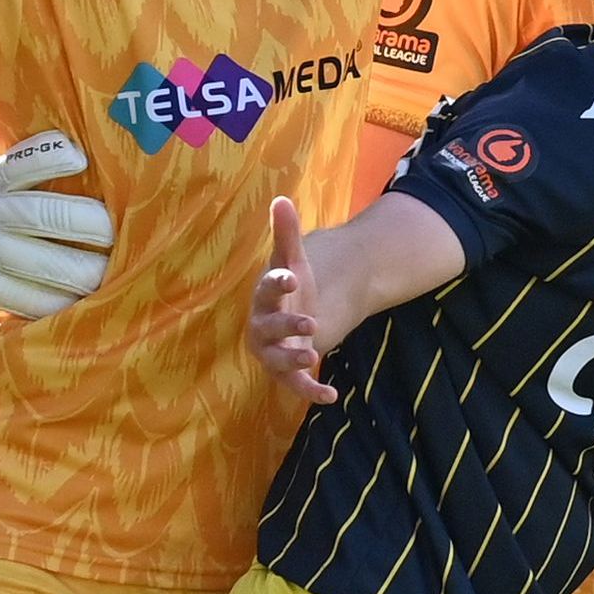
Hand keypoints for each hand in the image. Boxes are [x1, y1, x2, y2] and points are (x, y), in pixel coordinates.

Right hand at [0, 129, 111, 319]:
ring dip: (88, 269)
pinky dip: (63, 302)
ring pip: (48, 264)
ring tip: (115, 268)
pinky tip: (89, 299)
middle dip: (90, 222)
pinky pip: (31, 300)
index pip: (22, 164)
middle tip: (116, 228)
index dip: (52, 157)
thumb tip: (36, 114)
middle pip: (48, 217)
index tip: (80, 156)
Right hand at [249, 195, 335, 404]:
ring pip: (276, 360)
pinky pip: (295, 386)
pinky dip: (310, 391)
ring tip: (312, 357)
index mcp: (264, 298)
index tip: (289, 276)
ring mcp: (273, 352)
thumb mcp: (294, 261)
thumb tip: (281, 198)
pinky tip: (331, 395)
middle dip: (286, 326)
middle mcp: (263, 327)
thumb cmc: (291, 289)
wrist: (291, 317)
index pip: (266, 289)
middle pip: (267, 328)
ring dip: (292, 360)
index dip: (276, 283)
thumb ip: (287, 234)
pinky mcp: (287, 372)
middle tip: (310, 323)